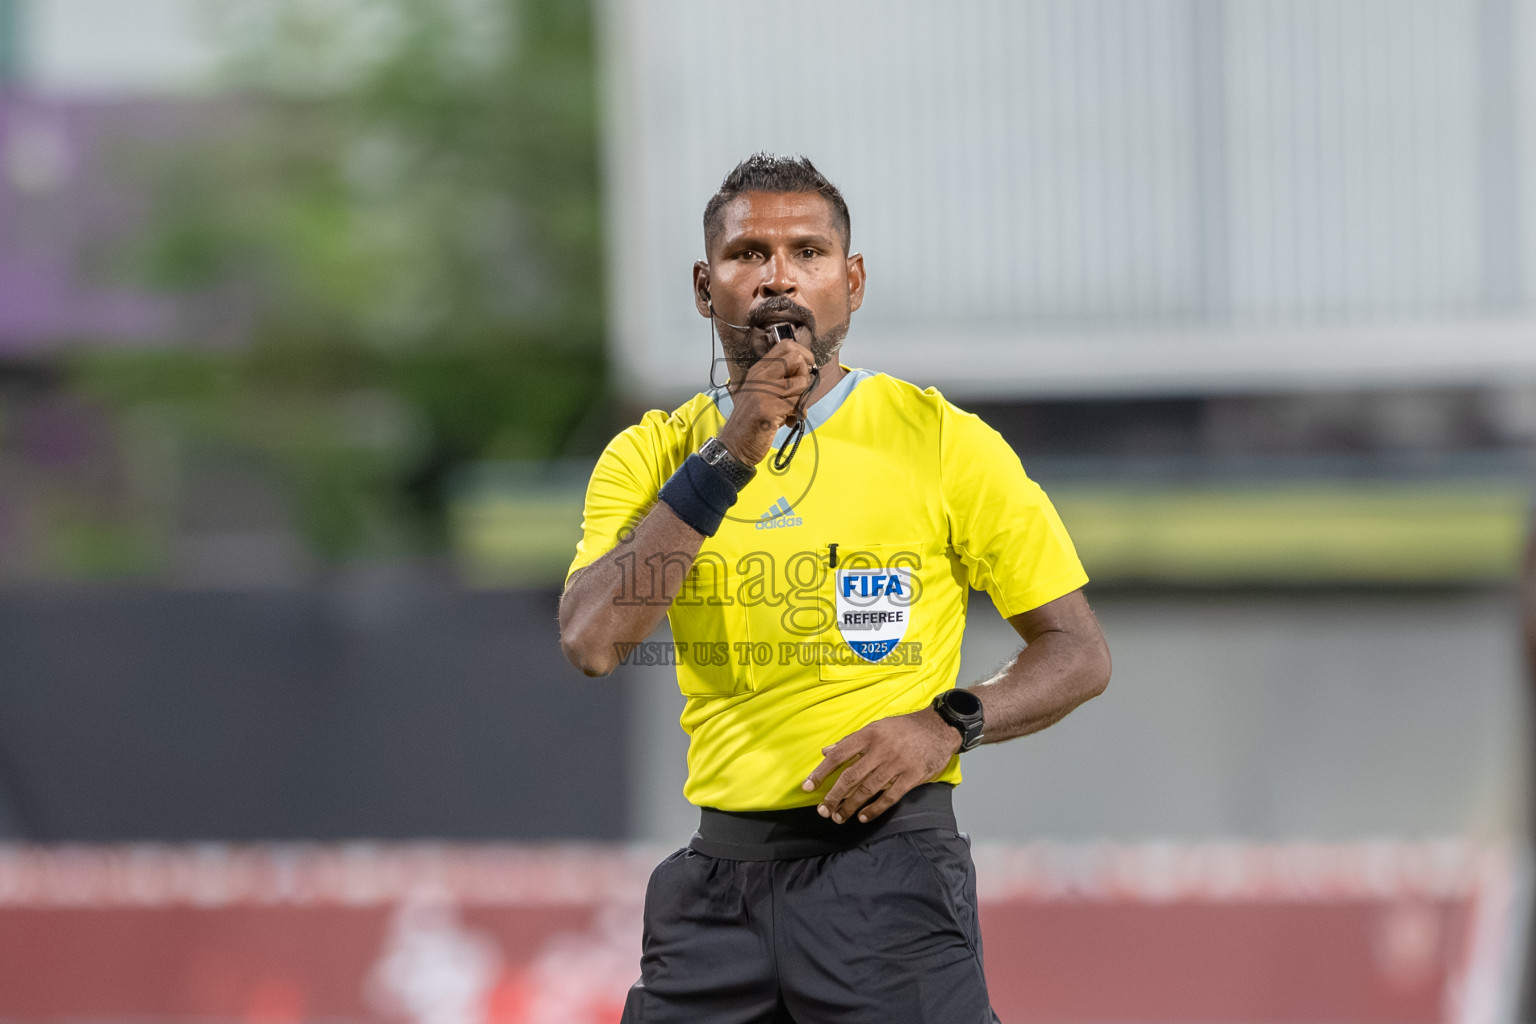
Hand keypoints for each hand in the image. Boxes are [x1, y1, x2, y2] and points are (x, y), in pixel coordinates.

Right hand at [716, 341, 812, 465]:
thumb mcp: (761, 392)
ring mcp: (764, 392)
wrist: (735, 443)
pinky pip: (798, 404)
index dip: (803, 353)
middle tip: (798, 391)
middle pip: (797, 358)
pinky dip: (798, 414)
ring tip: (792, 409)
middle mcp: (761, 376)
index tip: (806, 368)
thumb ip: (778, 378)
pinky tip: (789, 421)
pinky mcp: (769, 409)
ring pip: (801, 382)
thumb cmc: (752, 419)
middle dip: (805, 375)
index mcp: (759, 369)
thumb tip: (806, 368)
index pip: (786, 345)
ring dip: (803, 398)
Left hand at [801, 707, 961, 823]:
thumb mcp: (876, 727)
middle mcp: (880, 749)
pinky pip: (889, 797)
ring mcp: (897, 764)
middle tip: (823, 810)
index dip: (821, 772)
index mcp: (868, 735)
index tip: (808, 787)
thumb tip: (826, 751)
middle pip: (850, 777)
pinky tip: (863, 817)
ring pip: (867, 789)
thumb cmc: (904, 728)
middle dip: (834, 796)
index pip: (838, 755)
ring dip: (851, 806)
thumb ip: (851, 741)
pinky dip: (874, 809)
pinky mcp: (912, 776)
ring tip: (839, 817)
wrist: (939, 727)